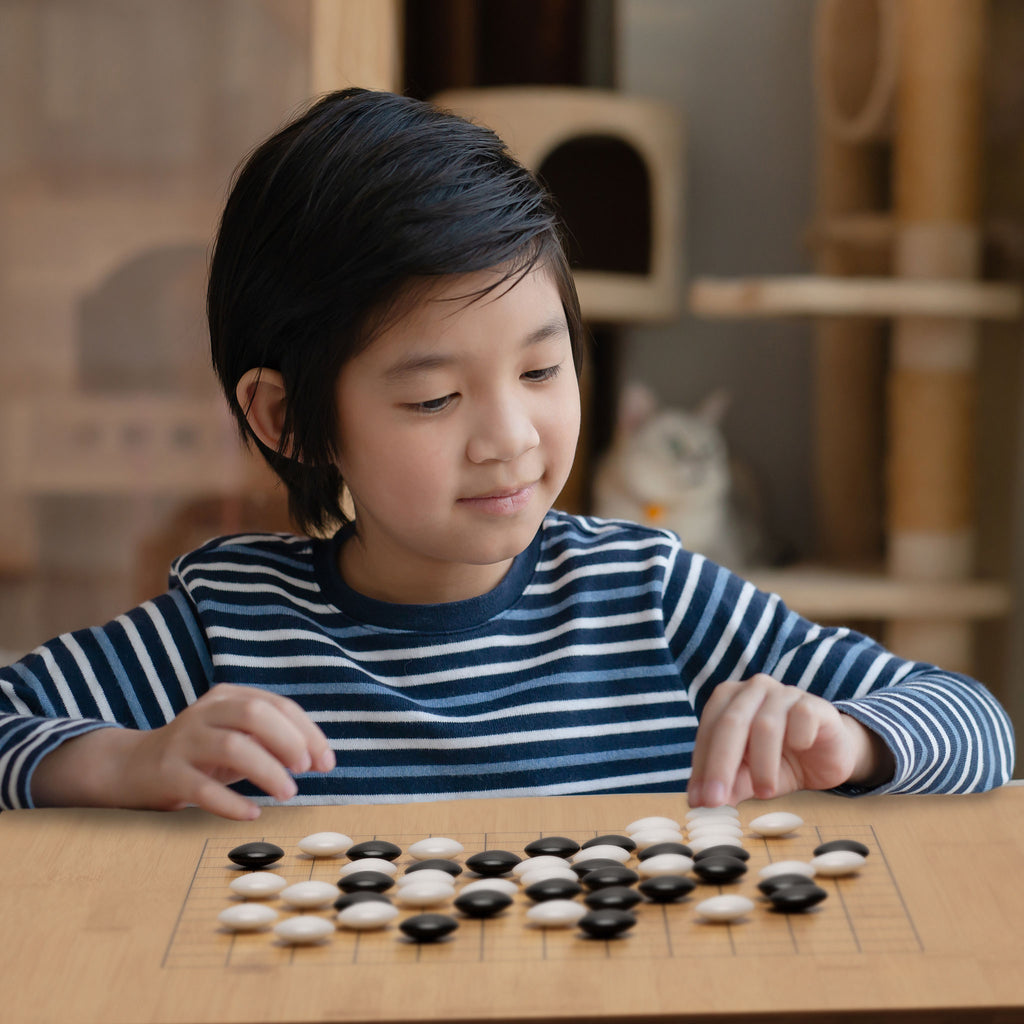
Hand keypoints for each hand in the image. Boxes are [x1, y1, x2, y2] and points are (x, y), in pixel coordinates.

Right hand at [32, 684, 335, 819]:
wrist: (134, 767)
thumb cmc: (203, 753)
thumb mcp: (237, 737)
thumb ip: (272, 740)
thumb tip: (319, 758)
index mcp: (228, 697)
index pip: (277, 706)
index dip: (307, 732)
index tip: (326, 762)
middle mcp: (205, 713)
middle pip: (253, 714)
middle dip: (288, 740)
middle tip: (305, 769)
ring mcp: (184, 742)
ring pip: (232, 747)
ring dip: (267, 771)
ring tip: (288, 793)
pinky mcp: (168, 775)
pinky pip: (202, 789)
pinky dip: (231, 803)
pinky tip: (252, 814)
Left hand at [686, 674, 892, 806]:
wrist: (827, 756)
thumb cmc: (780, 761)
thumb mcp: (750, 776)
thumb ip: (728, 783)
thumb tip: (701, 801)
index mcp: (728, 699)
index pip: (708, 731)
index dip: (701, 766)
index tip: (699, 801)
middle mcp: (753, 689)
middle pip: (731, 724)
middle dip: (720, 765)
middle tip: (715, 801)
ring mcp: (783, 693)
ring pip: (765, 725)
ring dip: (762, 764)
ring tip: (764, 793)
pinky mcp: (813, 703)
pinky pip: (801, 718)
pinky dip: (798, 739)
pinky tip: (800, 751)